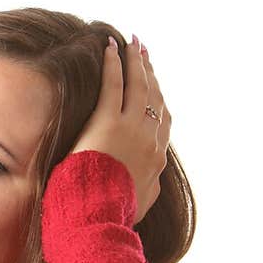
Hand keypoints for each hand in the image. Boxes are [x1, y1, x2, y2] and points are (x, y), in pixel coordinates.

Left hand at [69, 36, 170, 225]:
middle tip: (145, 54)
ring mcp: (130, 128)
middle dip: (151, 74)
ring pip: (138, 86)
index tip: (156, 87)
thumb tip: (151, 183)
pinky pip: (114, 85)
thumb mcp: (140, 205)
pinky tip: (110, 47)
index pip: (162, 123)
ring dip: (136, 62)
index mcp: (156, 160)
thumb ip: (148, 190)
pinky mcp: (108, 122)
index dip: (159, 101)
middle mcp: (149, 140)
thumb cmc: (113, 216)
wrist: (100, 219)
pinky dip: (114, 64)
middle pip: (154, 98)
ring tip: (132, 43)